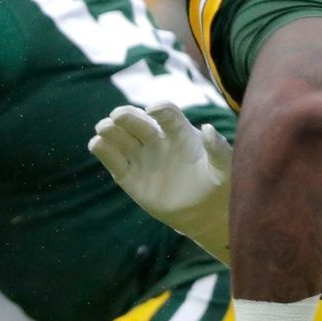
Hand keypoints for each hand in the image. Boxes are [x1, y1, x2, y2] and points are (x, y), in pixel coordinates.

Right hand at [88, 102, 232, 259]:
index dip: (159, 109)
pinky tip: (97, 144)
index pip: (166, 112)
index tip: (154, 110)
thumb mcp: (224, 166)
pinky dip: (101, 148)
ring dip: (109, 128)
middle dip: (126, 115)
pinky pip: (110, 158)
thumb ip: (219, 148)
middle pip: (136, 119)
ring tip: (104, 129)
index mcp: (179, 131)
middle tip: (118, 117)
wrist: (204, 211)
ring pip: (119, 135)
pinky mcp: (128, 174)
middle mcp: (156, 138)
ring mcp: (140, 155)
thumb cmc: (218, 183)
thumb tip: (209, 129)